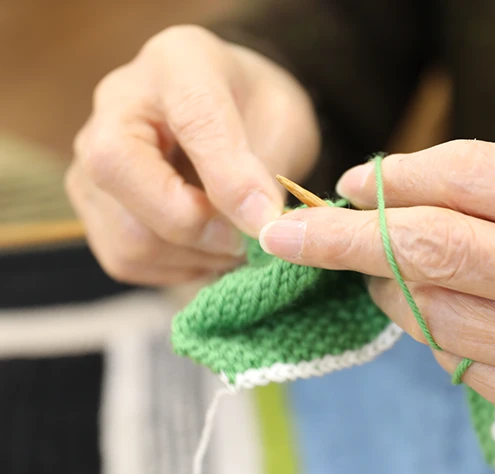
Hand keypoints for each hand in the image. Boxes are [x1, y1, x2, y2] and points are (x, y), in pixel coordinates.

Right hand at [66, 25, 319, 284]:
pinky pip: (128, 260)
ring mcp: (92, 160)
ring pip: (128, 235)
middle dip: (201, 229)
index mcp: (177, 65)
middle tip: (250, 240)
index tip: (266, 220)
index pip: (191, 118)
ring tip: (235, 243)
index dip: (229, 179)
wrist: (233, 115)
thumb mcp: (282, 123)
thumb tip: (259, 226)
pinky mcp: (92, 208)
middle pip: (124, 177)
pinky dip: (179, 268)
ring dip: (195, 256)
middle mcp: (115, 107)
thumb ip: (264, 171)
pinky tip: (208, 249)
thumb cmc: (258, 112)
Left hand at [258, 140, 494, 433]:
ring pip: (428, 313)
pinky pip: (451, 359)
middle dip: (341, 239)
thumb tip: (383, 193)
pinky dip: (430, 329)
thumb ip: (494, 187)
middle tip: (284, 234)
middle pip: (428, 251)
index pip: (465, 179)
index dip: (398, 175)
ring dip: (385, 285)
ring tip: (387, 268)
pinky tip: (448, 311)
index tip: (350, 183)